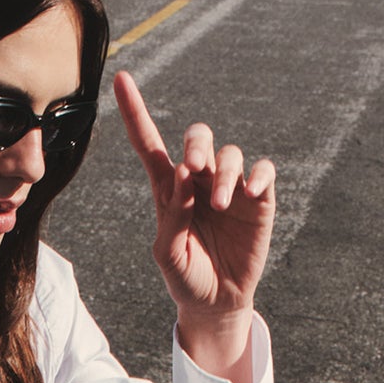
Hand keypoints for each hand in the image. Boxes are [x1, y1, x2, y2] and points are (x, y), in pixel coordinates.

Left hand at [114, 69, 275, 370]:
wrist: (216, 303)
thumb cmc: (186, 278)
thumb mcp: (169, 253)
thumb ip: (172, 216)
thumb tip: (183, 174)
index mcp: (169, 190)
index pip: (149, 145)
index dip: (135, 112)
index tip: (121, 80)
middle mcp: (199, 181)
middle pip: (197, 137)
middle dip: (196, 143)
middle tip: (193, 165)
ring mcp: (229, 187)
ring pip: (228, 154)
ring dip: (223, 173)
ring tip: (219, 204)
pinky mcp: (257, 199)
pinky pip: (262, 171)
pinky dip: (258, 175)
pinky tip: (250, 191)